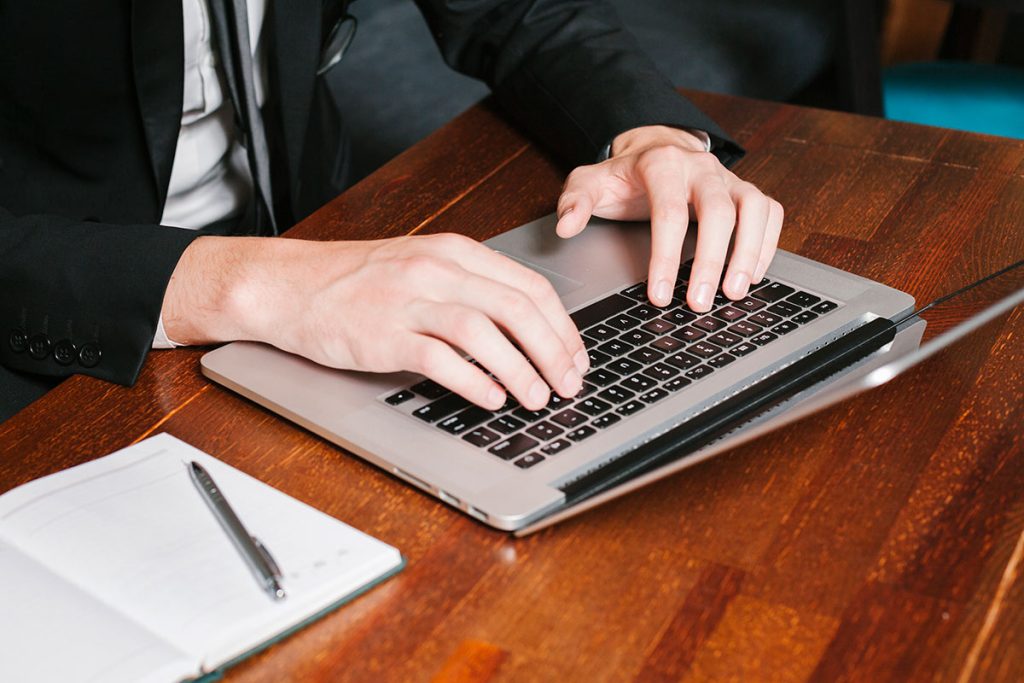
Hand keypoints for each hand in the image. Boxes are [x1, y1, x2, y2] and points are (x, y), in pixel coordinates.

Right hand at [161, 233, 587, 409]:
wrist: (290, 285)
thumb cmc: (355, 280)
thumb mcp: (421, 266)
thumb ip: (470, 289)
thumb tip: (523, 330)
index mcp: (455, 252)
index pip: (529, 286)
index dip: (563, 326)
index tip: (576, 356)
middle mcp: (438, 270)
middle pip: (517, 309)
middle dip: (553, 352)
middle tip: (568, 384)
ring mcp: (409, 300)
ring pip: (485, 333)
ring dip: (521, 370)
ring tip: (537, 397)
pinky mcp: (384, 334)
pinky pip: (440, 358)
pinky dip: (473, 381)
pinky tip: (491, 398)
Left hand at [555, 125, 782, 311]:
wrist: (654, 148)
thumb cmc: (623, 176)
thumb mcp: (589, 182)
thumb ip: (575, 201)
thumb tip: (566, 226)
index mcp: (661, 164)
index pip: (669, 212)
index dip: (666, 257)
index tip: (658, 294)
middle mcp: (700, 168)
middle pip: (718, 211)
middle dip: (711, 261)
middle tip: (700, 302)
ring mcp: (727, 178)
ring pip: (753, 208)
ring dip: (749, 252)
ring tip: (735, 292)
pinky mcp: (744, 191)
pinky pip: (769, 212)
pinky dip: (768, 242)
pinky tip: (753, 275)